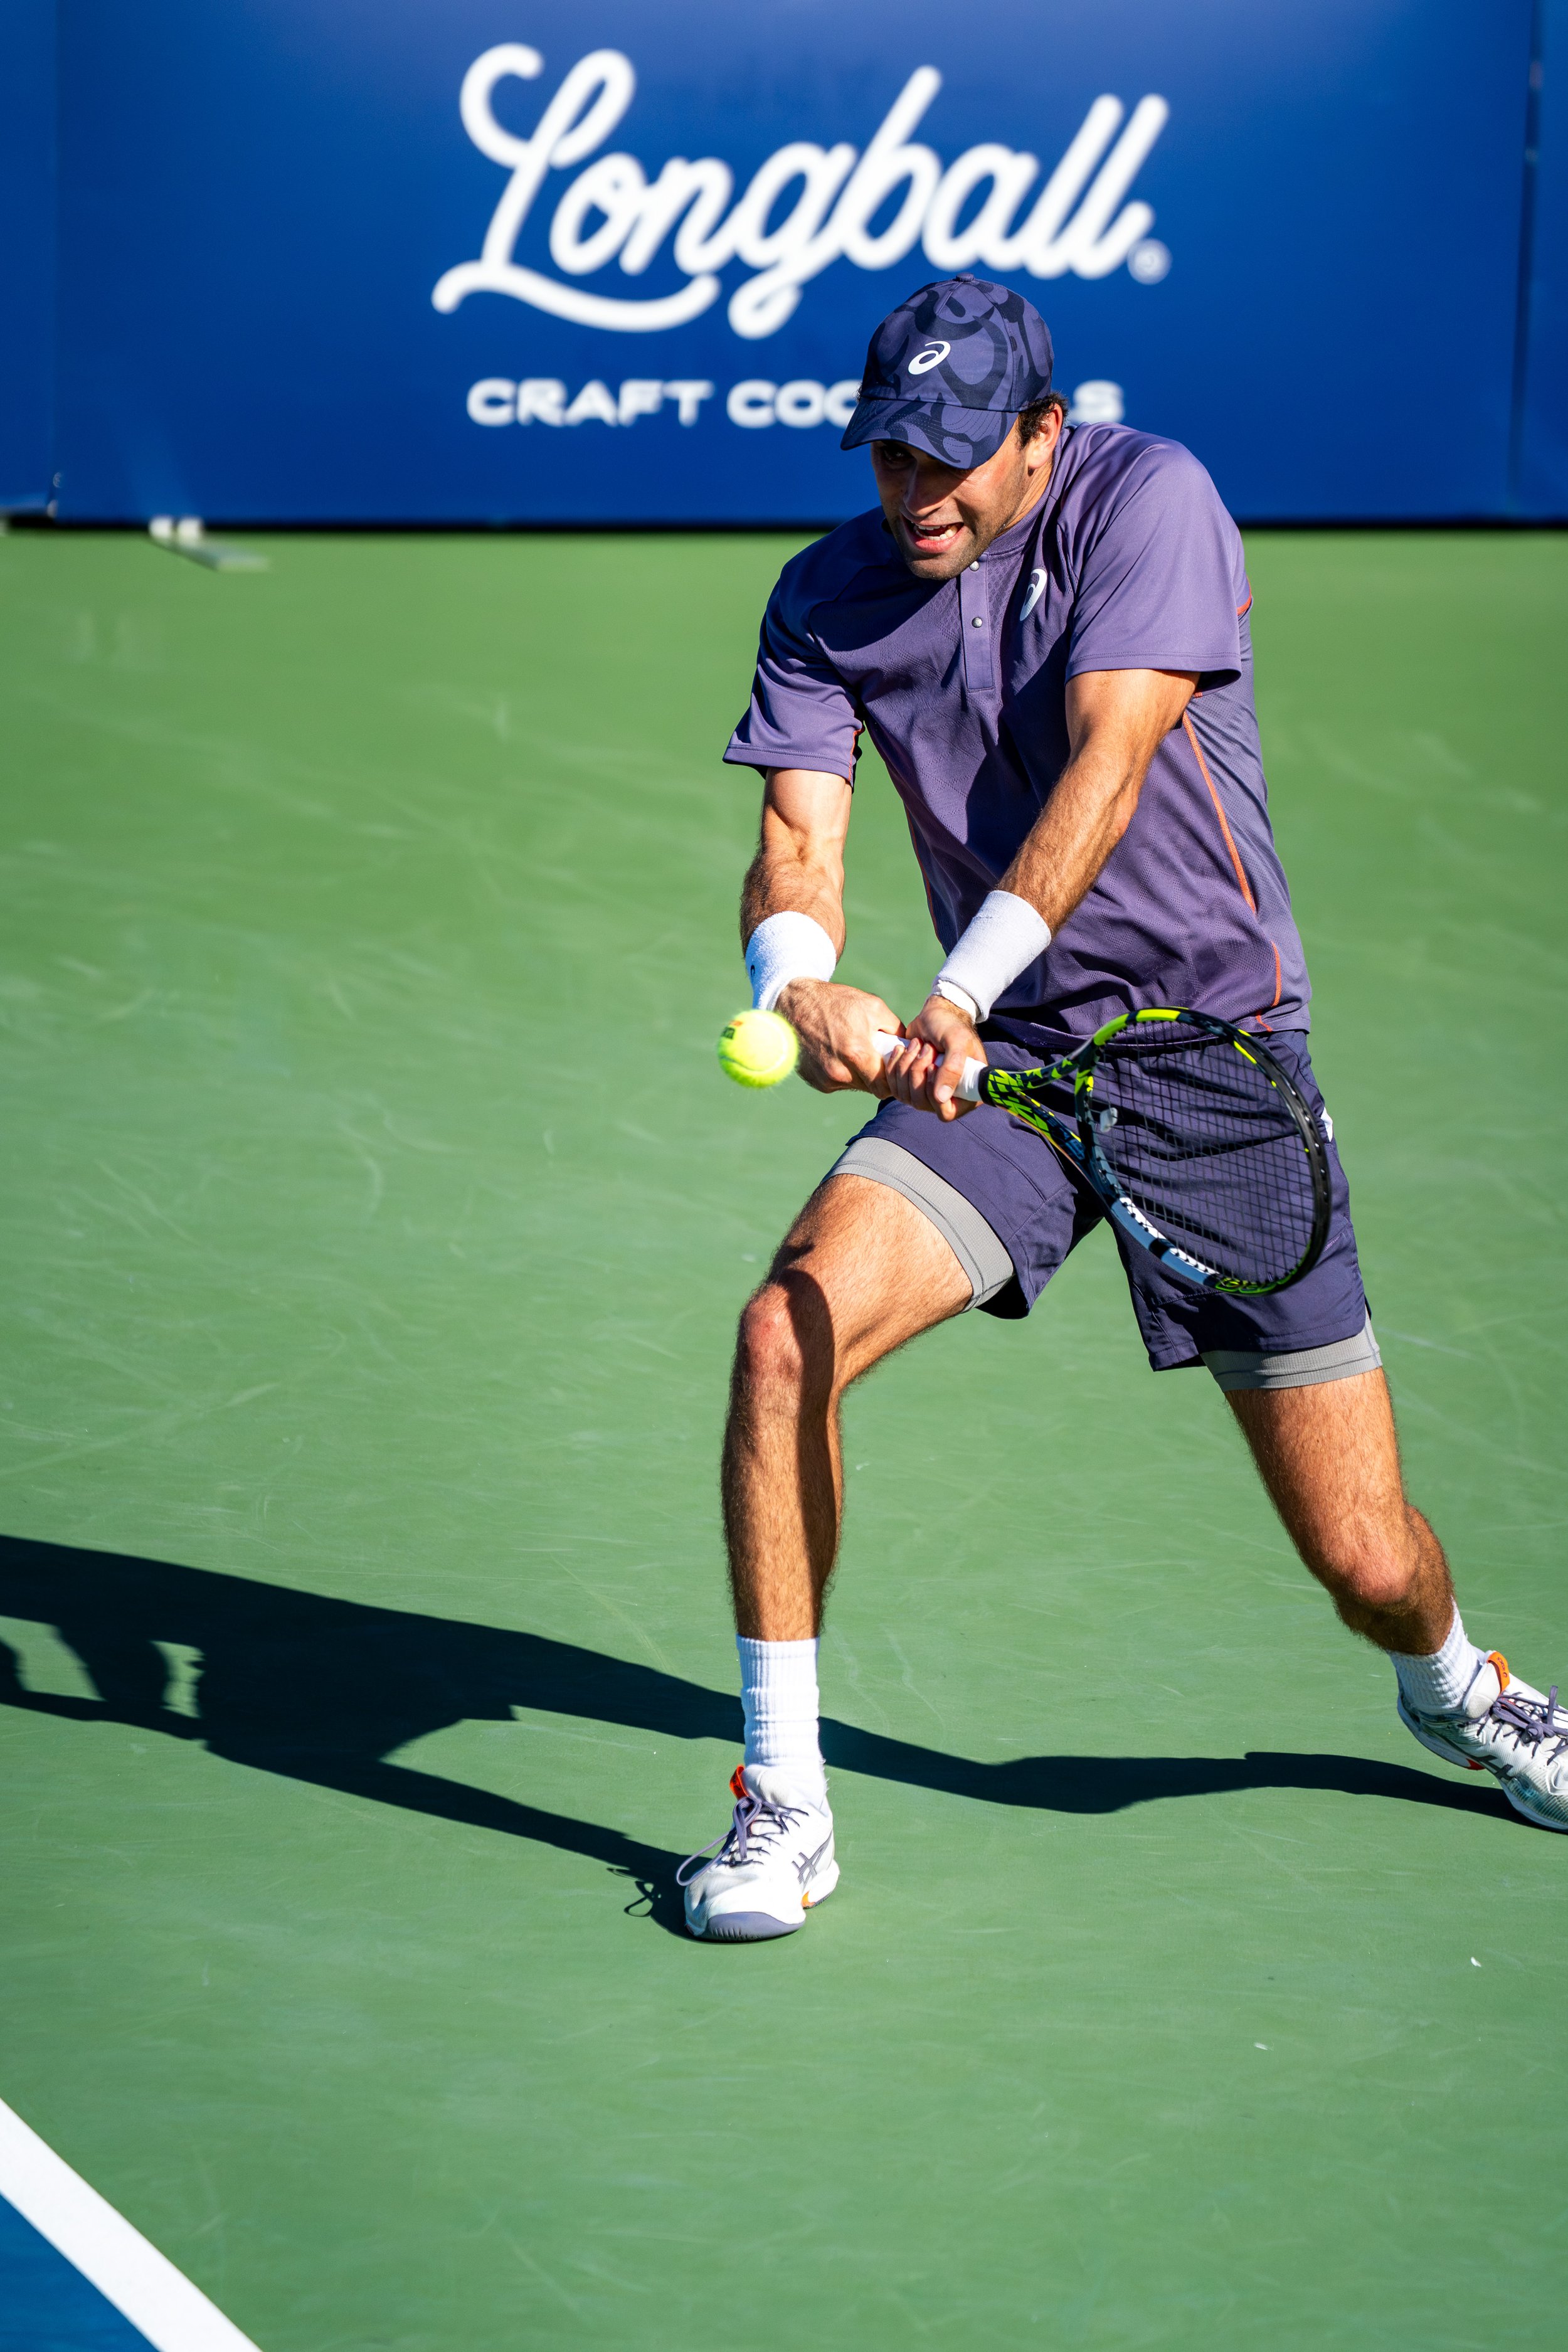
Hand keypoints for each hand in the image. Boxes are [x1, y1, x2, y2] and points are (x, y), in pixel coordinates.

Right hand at [777, 978, 904, 1094]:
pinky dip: (842, 1072)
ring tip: (855, 1050)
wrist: (795, 1003)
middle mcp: (839, 1072)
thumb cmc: (837, 1001)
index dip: (893, 1078)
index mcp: (856, 1054)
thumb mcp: (873, 1007)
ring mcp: (824, 1078)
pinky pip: (837, 1083)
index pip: (885, 1086)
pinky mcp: (814, 1081)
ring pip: (854, 1086)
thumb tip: (908, 1048)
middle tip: (877, 1057)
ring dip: (860, 1074)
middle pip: (871, 1088)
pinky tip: (837, 1052)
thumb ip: (895, 1030)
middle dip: (877, 1076)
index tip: (895, 1067)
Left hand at [882, 994, 984, 1120]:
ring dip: (906, 1067)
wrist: (936, 1015)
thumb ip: (953, 1069)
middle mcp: (948, 1097)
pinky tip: (902, 1049)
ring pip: (906, 1096)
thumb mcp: (957, 1042)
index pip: (946, 1112)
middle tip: (926, 1049)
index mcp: (968, 1092)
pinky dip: (895, 1066)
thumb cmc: (952, 1027)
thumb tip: (941, 1098)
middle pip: (922, 1104)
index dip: (934, 1094)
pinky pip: (895, 1087)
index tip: (933, 1066)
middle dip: (918, 1073)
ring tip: (916, 1046)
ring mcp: (927, 1092)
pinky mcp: (911, 1084)